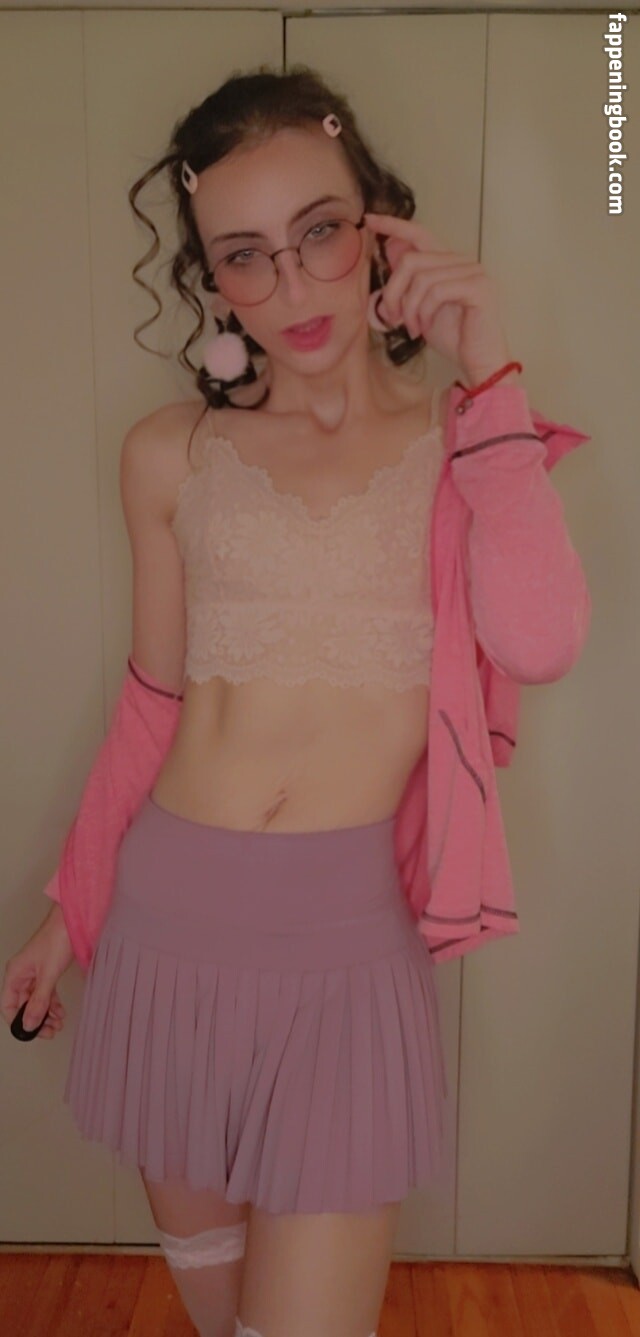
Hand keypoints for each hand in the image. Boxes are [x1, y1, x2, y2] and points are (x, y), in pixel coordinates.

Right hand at [1, 906, 72, 1039]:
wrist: (72, 921)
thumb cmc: (57, 939)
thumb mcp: (48, 975)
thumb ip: (38, 1001)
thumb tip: (29, 1024)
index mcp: (14, 974)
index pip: (8, 1005)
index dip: (18, 1021)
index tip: (32, 1032)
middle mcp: (22, 974)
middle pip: (22, 1005)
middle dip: (36, 1020)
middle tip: (51, 1031)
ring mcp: (34, 973)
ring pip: (35, 1000)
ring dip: (46, 1014)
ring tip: (58, 1024)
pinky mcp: (46, 971)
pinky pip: (45, 993)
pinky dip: (53, 1004)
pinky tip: (61, 1012)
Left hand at [364, 211, 514, 385]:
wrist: (478, 363)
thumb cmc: (453, 338)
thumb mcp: (421, 307)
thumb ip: (410, 280)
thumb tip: (390, 248)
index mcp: (450, 263)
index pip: (420, 234)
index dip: (394, 225)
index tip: (369, 220)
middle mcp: (463, 262)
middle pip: (411, 260)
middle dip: (393, 292)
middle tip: (392, 318)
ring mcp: (474, 272)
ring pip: (421, 278)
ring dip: (409, 309)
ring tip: (412, 329)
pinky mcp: (479, 287)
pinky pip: (436, 291)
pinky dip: (423, 312)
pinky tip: (424, 328)